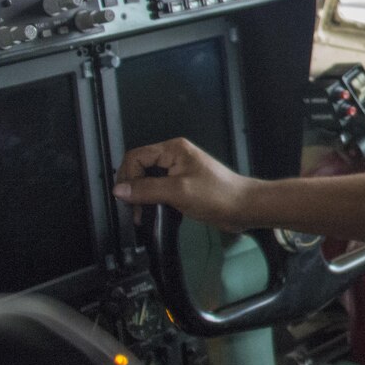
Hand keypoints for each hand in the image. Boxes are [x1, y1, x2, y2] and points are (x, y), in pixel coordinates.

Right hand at [112, 137, 260, 230]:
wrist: (244, 208)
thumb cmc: (218, 195)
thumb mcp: (178, 191)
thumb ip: (147, 189)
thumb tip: (120, 190)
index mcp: (173, 150)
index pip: (136, 157)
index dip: (127, 176)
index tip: (125, 197)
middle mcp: (174, 157)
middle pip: (140, 169)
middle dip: (132, 188)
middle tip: (132, 208)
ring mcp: (179, 173)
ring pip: (148, 182)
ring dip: (142, 198)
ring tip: (141, 215)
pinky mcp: (183, 187)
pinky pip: (159, 192)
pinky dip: (153, 203)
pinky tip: (153, 215)